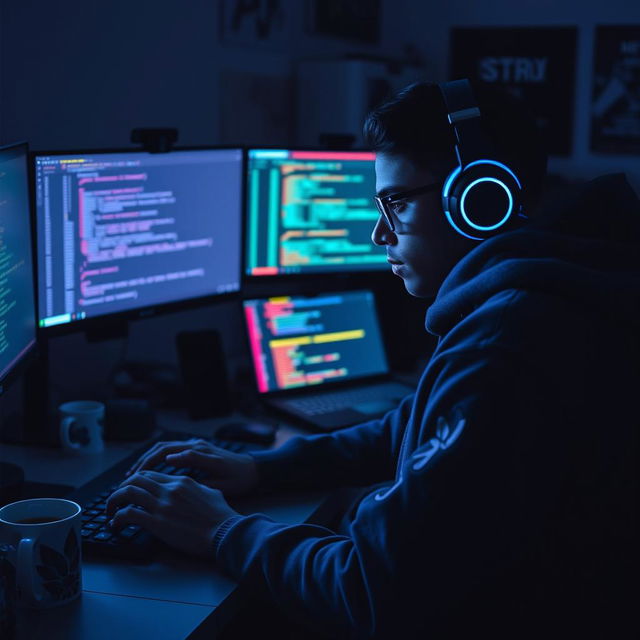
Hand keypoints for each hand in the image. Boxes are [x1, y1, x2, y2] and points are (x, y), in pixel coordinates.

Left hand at [105, 470, 238, 557]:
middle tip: (116, 500)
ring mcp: (162, 505)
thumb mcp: (210, 493)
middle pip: (136, 479)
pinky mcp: (157, 522)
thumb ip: (196, 488)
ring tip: (110, 511)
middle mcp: (169, 489)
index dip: (136, 481)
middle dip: (121, 488)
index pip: (151, 474)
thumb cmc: (221, 516)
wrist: (225, 532)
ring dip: (114, 501)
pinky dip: (117, 518)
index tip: (130, 491)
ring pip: (127, 492)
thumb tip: (192, 490)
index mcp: (181, 481)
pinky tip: (115, 524)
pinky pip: (128, 514)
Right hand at [125, 438, 260, 496]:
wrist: (254, 469)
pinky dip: (157, 458)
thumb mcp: (222, 481)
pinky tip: (149, 471)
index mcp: (200, 453)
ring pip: (165, 448)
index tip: (137, 478)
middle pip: (162, 448)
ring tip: (133, 475)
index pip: (169, 454)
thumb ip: (199, 474)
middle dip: (143, 461)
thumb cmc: (239, 478)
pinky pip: (171, 450)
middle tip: (128, 478)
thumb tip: (172, 465)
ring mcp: (195, 446)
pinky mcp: (196, 449)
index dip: (151, 464)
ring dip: (147, 459)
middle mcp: (196, 445)